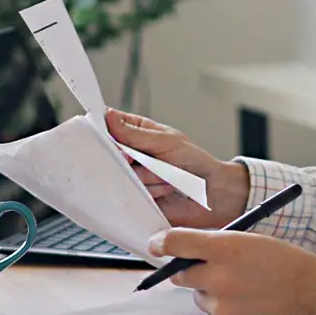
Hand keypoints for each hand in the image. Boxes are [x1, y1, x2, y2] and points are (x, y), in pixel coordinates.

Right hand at [107, 109, 250, 229]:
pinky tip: (164, 190)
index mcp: (139, 132)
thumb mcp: (165, 141)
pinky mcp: (136, 197)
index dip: (103, 127)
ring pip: (121, 174)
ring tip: (165, 175)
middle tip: (138, 158)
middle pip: (110, 152)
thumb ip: (135, 134)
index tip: (103, 132)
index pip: (111, 124)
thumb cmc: (194, 162)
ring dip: (146, 176)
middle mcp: (133, 154)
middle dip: (127, 156)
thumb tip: (109, 117)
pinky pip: (130, 194)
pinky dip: (149, 191)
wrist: (211, 194)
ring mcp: (134, 176)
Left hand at [149, 228, 315, 314]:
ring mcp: (222, 307)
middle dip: (191, 270)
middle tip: (213, 270)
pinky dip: (224, 314)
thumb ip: (219, 244)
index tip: (157, 244)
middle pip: (181, 273)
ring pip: (200, 298)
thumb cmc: (290, 265)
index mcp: (227, 247)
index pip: (177, 242)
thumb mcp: (254, 241)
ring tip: (247, 290)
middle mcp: (219, 278)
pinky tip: (249, 307)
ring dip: (213, 293)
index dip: (162, 242)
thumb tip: (188, 251)